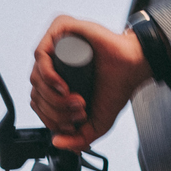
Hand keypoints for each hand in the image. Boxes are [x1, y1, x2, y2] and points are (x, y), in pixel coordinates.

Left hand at [29, 16, 150, 152]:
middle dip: (56, 110)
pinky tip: (62, 87)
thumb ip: (77, 140)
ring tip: (77, 100)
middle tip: (80, 111)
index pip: (38, 102)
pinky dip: (47, 75)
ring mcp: (55, 45)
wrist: (133, 68)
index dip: (51, 118)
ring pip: (36, 77)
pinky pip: (41, 54)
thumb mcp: (95, 124)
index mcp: (55, 80)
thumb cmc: (116, 89)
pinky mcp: (60, 29)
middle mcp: (52, 62)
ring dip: (54, 97)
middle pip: (36, 91)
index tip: (73, 122)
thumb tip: (55, 141)